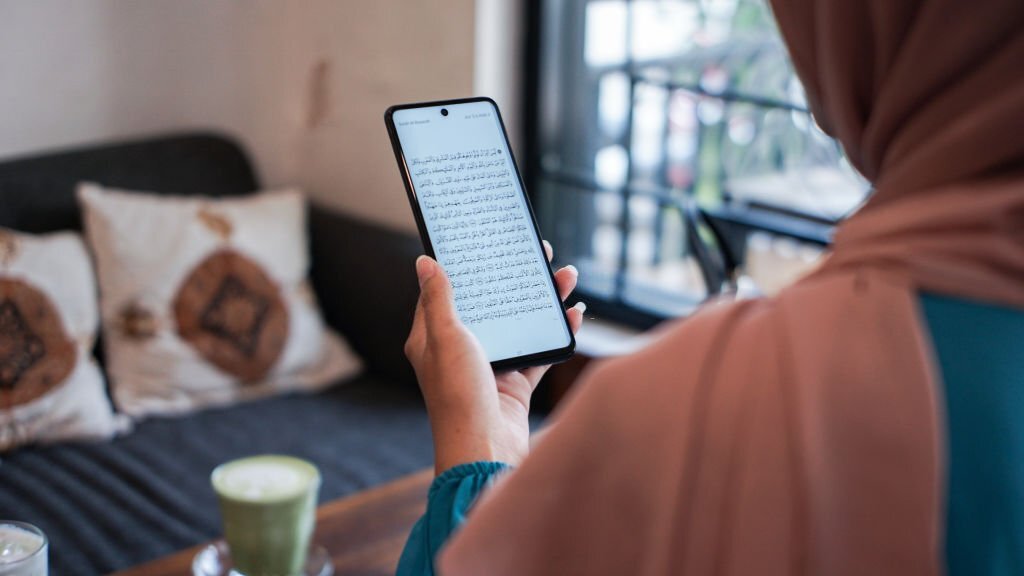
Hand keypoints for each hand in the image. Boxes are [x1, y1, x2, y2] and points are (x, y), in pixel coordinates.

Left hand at [404, 241, 583, 474]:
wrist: (484, 450)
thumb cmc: (458, 395)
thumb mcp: (446, 338)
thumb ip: (439, 299)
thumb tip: (425, 262)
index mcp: (433, 338)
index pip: (448, 292)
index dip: (467, 266)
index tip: (487, 244)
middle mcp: (460, 351)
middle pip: (491, 305)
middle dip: (515, 279)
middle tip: (539, 253)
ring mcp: (490, 367)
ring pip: (519, 324)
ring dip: (543, 302)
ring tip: (566, 277)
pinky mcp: (515, 384)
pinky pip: (539, 352)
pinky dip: (556, 334)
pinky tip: (574, 315)